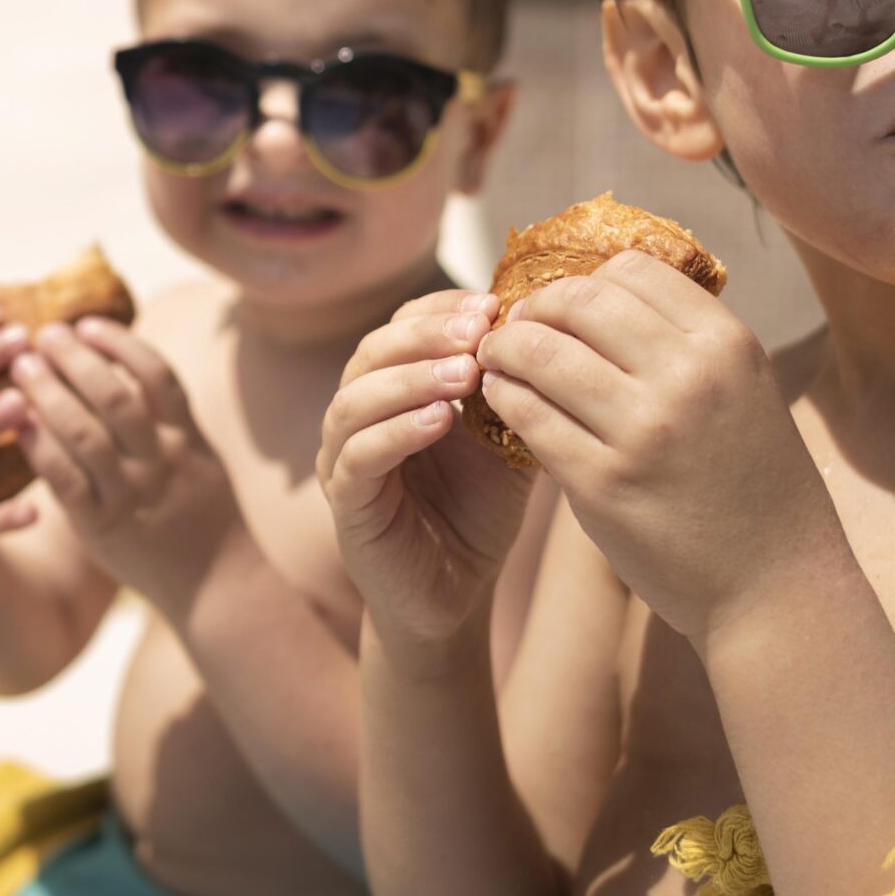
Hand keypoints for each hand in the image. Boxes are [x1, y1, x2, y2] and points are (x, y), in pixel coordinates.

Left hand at [6, 318, 233, 612]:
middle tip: (43, 334)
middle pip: (116, 396)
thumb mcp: (203, 460)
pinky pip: (66, 481)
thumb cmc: (206, 519)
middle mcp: (162, 462)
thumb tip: (137, 371)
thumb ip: (173, 421)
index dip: (120, 343)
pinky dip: (41, 448)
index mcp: (189, 440)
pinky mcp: (103, 528)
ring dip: (49, 394)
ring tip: (22, 367)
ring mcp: (133, 495)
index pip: (158, 376)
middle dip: (76, 359)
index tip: (87, 323)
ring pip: (86, 434)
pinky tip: (19, 424)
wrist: (219, 588)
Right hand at [318, 289, 536, 652]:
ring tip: (464, 374)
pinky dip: (397, 432)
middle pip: (372, 351)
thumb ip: (514, 391)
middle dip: (427, 335)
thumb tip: (550, 329)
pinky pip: (359, 457)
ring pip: (356, 399)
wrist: (456, 593)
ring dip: (411, 379)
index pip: (403, 326)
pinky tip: (440, 422)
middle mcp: (359, 414)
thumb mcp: (505, 440)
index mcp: (394, 388)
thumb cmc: (478, 512)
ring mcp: (344, 459)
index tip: (493, 302)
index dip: (443, 308)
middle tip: (478, 330)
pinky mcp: (346, 505)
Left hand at [474, 250, 844, 646]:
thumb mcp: (747, 390)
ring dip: (506, 349)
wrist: (775, 587)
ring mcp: (642, 430)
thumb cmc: (757, 487)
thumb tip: (606, 293)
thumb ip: (688, 343)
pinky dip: (505, 398)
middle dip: (536, 306)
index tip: (564, 303)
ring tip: (496, 360)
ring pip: (541, 352)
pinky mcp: (602, 484)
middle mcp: (687, 376)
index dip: (585, 280)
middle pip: (578, 301)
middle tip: (519, 326)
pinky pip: (529, 416)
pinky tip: (502, 400)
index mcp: (726, 344)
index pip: (632, 270)